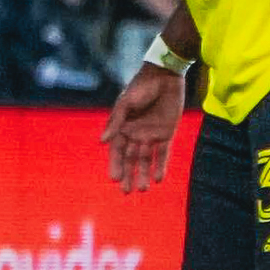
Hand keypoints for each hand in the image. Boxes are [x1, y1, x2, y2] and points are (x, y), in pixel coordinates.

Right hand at [104, 61, 183, 195]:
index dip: (115, 166)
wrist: (164, 77)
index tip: (115, 180)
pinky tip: (158, 179)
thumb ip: (116, 122)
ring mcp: (150, 135)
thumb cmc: (140, 87)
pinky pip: (163, 153)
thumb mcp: (125, 103)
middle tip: (127, 192)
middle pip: (130, 159)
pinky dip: (160, 166)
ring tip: (143, 190)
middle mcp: (134, 134)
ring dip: (143, 174)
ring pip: (145, 160)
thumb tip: (102, 142)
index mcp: (121, 127)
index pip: (116, 151)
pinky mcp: (166, 134)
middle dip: (128, 175)